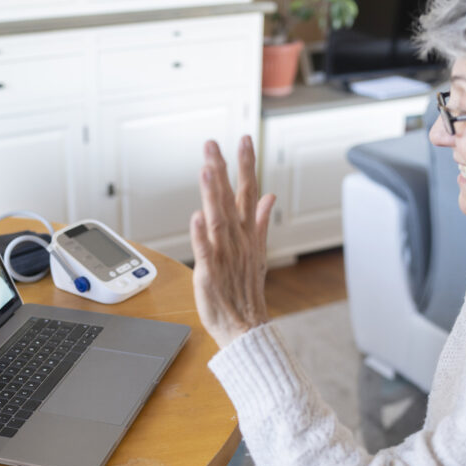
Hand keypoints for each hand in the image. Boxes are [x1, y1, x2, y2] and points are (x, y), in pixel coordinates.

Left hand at [190, 136, 276, 348]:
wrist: (245, 325)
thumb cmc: (246, 290)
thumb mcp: (257, 251)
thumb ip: (260, 220)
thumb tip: (269, 195)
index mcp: (247, 233)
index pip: (249, 192)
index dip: (247, 165)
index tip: (244, 140)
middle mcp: (237, 240)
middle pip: (230, 200)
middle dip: (223, 171)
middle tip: (213, 145)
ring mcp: (224, 256)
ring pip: (218, 219)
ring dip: (213, 195)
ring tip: (208, 170)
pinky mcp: (210, 273)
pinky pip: (205, 251)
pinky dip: (201, 235)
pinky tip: (196, 216)